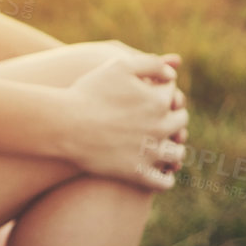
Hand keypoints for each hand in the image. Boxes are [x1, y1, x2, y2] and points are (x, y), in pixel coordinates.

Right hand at [66, 51, 189, 188]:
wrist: (65, 124)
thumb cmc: (89, 92)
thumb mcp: (119, 65)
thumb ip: (151, 63)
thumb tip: (173, 74)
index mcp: (158, 101)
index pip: (174, 95)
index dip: (163, 91)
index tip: (150, 93)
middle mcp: (160, 128)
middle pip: (180, 122)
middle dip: (172, 116)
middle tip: (155, 117)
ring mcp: (150, 153)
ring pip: (178, 152)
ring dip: (173, 146)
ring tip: (159, 143)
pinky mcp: (138, 173)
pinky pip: (164, 182)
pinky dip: (165, 177)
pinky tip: (156, 168)